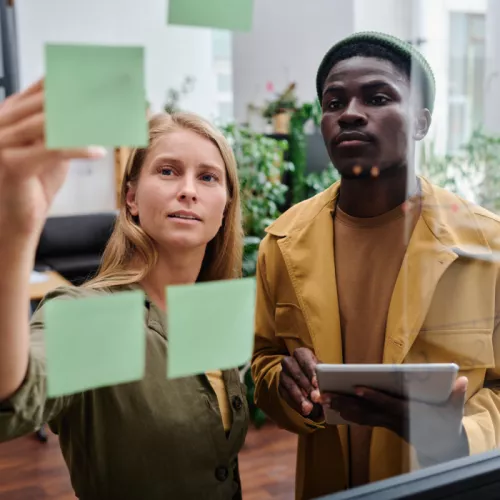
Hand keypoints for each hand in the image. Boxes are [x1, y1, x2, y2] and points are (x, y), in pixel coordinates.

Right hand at [0, 79, 105, 237]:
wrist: (15, 218)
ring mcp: (3, 141)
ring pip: (50, 123)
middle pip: (48, 101)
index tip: (103, 78)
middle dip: (83, 98)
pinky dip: (78, 149)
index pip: (45, 86)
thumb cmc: (34, 182)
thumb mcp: (52, 147)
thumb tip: (95, 109)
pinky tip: (98, 152)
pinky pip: (52, 150)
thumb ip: (64, 126)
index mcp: (11, 112)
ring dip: (84, 122)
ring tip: (108, 121)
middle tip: (112, 96)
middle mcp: (2, 121)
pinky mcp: (12, 164)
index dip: (74, 80)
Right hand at [279, 347, 322, 418]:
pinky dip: (295, 404)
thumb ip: (324, 378)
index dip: (310, 369)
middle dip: (306, 386)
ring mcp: (283, 374)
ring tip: (309, 408)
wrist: (305, 383)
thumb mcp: (321, 372)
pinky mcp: (280, 387)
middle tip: (316, 398)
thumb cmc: (317, 375)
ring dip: (300, 397)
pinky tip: (303, 411)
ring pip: (289, 384)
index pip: (303, 356)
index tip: (316, 383)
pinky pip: (286, 395)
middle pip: (296, 371)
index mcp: (302, 354)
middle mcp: (290, 362)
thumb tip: (329, 391)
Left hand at [321, 376, 468, 463]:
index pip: (387, 404)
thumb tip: (462, 380)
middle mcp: (391, 420)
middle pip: (365, 411)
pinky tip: (331, 406)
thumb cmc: (444, 423)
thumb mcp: (452, 411)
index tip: (357, 388)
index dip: (373, 397)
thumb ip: (456, 397)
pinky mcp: (380, 423)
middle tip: (323, 395)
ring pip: (358, 416)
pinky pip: (360, 418)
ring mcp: (384, 423)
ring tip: (320, 398)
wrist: (439, 445)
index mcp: (406, 413)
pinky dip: (345, 412)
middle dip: (343, 403)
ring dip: (339, 407)